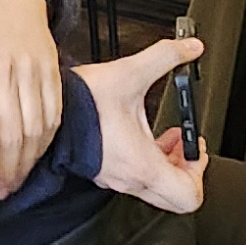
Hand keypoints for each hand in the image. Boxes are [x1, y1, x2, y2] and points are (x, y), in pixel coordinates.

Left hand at [0, 0, 61, 197]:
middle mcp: (4, 71)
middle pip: (11, 129)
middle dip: (5, 167)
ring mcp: (32, 72)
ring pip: (36, 127)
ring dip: (27, 160)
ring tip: (13, 183)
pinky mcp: (52, 73)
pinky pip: (54, 114)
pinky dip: (46, 141)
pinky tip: (34, 158)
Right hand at [78, 35, 207, 210]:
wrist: (44, 112)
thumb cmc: (81, 104)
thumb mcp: (131, 73)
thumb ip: (165, 57)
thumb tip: (189, 47)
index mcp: (143, 166)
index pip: (189, 196)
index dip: (200, 172)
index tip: (194, 146)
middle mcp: (130, 179)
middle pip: (174, 195)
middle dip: (185, 167)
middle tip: (182, 143)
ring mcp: (115, 178)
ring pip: (154, 186)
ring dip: (165, 162)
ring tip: (163, 136)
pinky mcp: (102, 171)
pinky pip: (134, 177)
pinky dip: (144, 159)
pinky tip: (137, 133)